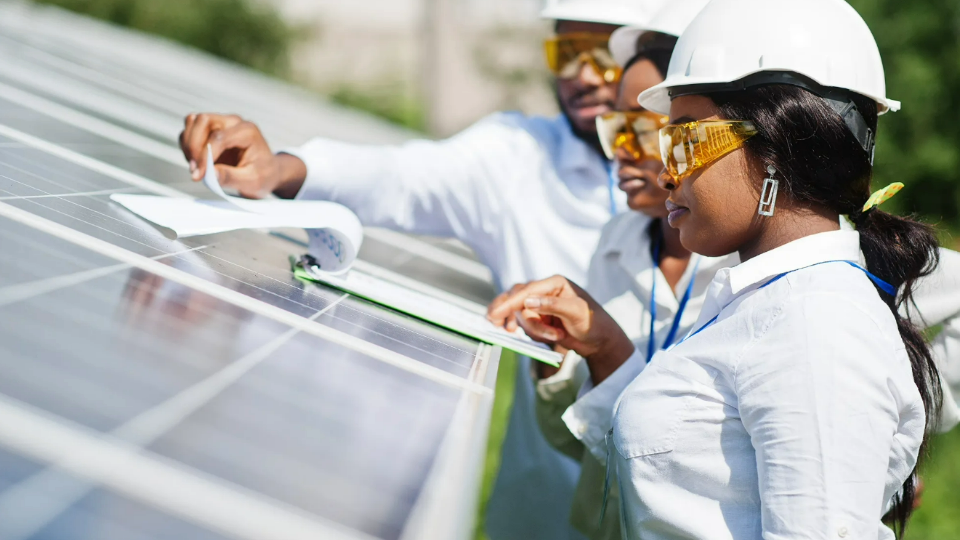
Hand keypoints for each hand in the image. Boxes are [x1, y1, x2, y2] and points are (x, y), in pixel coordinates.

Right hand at [178, 113, 305, 198]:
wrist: (268, 171)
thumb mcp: (252, 181)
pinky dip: (187, 145)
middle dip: (193, 145)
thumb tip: (210, 174)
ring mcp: (221, 124)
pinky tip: (195, 162)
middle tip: (194, 169)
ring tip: (194, 165)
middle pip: (203, 120)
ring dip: (188, 143)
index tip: (198, 175)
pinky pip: (191, 130)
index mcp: (247, 132)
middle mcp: (233, 122)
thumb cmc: (264, 175)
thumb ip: (231, 177)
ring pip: (193, 122)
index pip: (219, 137)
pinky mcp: (211, 130)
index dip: (204, 156)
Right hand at [487, 275, 634, 381]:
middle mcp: (545, 291)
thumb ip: (552, 305)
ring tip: (555, 337)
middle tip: (497, 325)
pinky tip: (547, 337)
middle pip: (517, 299)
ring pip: (520, 315)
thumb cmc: (593, 323)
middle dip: (517, 316)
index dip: (510, 302)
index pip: (527, 290)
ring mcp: (540, 305)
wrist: (599, 342)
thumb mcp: (576, 312)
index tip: (495, 314)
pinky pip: (524, 324)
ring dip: (534, 330)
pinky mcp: (538, 318)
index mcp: (555, 283)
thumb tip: (528, 301)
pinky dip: (531, 333)